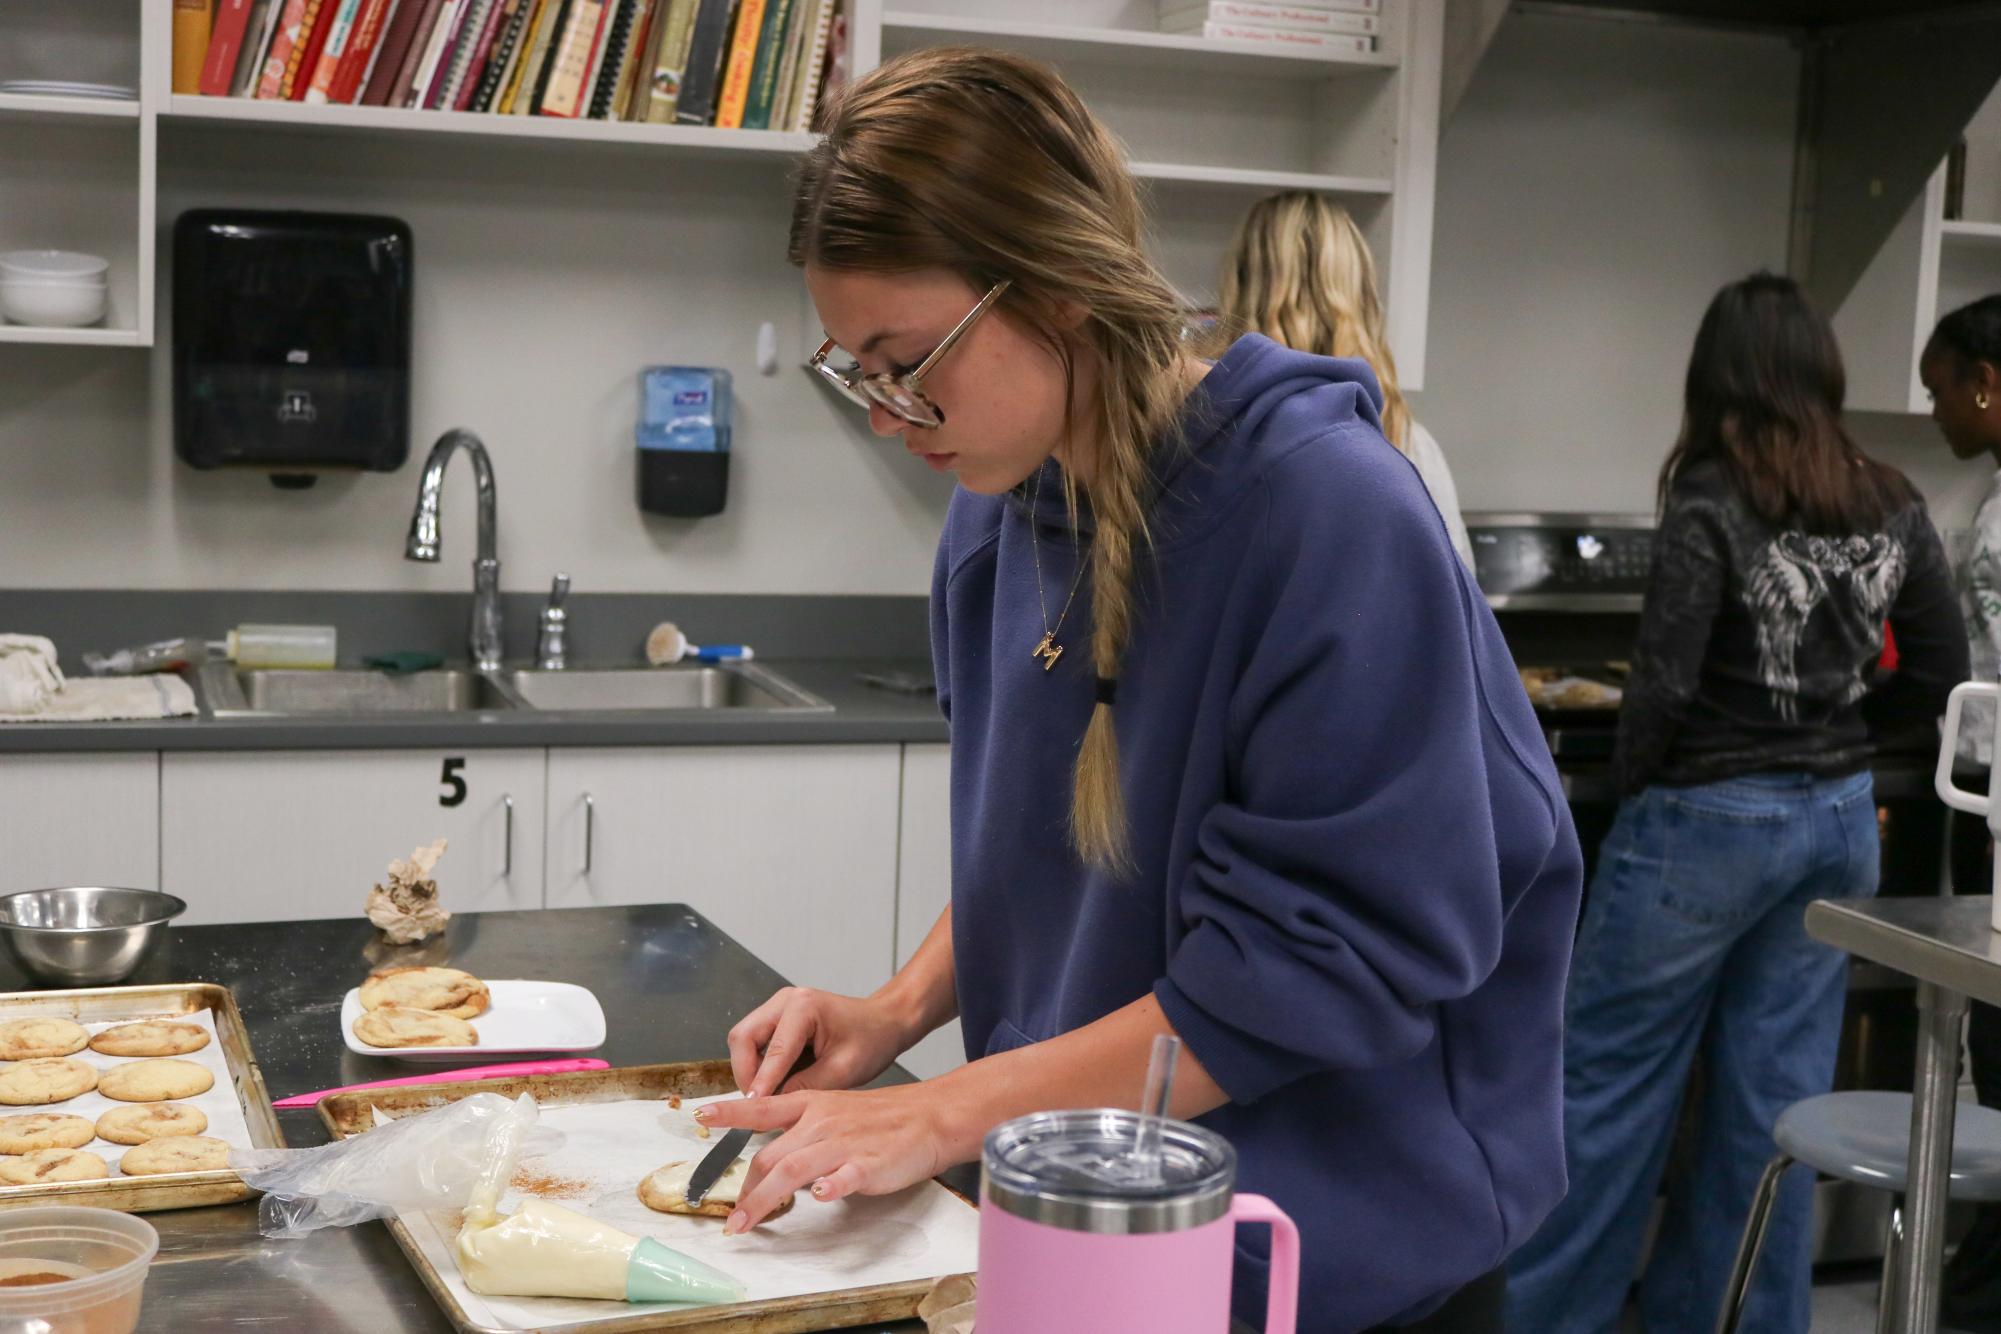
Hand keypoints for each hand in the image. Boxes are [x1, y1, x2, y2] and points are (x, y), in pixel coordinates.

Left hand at [693, 1083, 960, 1233]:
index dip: (730, 1112)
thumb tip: (772, 1159)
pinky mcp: (868, 1163)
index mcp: (812, 1106)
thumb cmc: (883, 1118)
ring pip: (793, 1169)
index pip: (762, 1108)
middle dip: (745, 1191)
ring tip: (745, 1223)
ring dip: (764, 1200)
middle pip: (770, 1156)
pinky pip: (844, 1176)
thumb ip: (802, 1130)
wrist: (929, 1115)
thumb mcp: (835, 1110)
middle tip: (732, 1220)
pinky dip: (830, 1186)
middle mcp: (821, 1122)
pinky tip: (820, 1197)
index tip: (700, 1115)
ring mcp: (844, 1142)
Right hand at [726, 987, 915, 1097]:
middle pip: (743, 1037)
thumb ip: (806, 1087)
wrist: (884, 1023)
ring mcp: (779, 1007)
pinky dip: (758, 1065)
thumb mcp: (843, 1069)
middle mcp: (786, 1001)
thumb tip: (774, 1104)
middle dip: (746, 1072)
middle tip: (757, 1101)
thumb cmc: (871, 1039)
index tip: (754, 1106)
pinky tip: (774, 1083)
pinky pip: (754, 1043)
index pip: (774, 1049)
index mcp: (805, 1006)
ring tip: (768, 1095)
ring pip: (744, 1040)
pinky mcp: (778, 1019)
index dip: (762, 1081)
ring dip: (750, 1069)